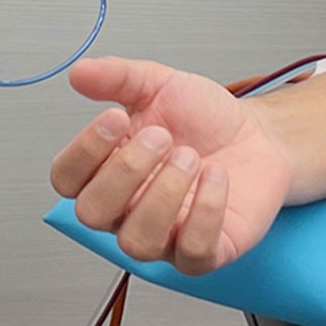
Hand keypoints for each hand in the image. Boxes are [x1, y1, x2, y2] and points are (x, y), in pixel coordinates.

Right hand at [50, 57, 292, 274]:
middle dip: (127, 170)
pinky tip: (216, 178)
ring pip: (138, 241)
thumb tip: (81, 73)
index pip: (67, 180)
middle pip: (93, 214)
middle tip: (162, 137)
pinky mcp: (205, 253)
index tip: (116, 119)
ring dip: (164, 193)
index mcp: (108, 172)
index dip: (85, 150)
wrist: (258, 136)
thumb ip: (117, 77)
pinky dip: (206, 212)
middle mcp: (129, 210)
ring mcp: (165, 237)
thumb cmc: (205, 121)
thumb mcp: (160, 86)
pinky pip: (193, 253)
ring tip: (191, 158)